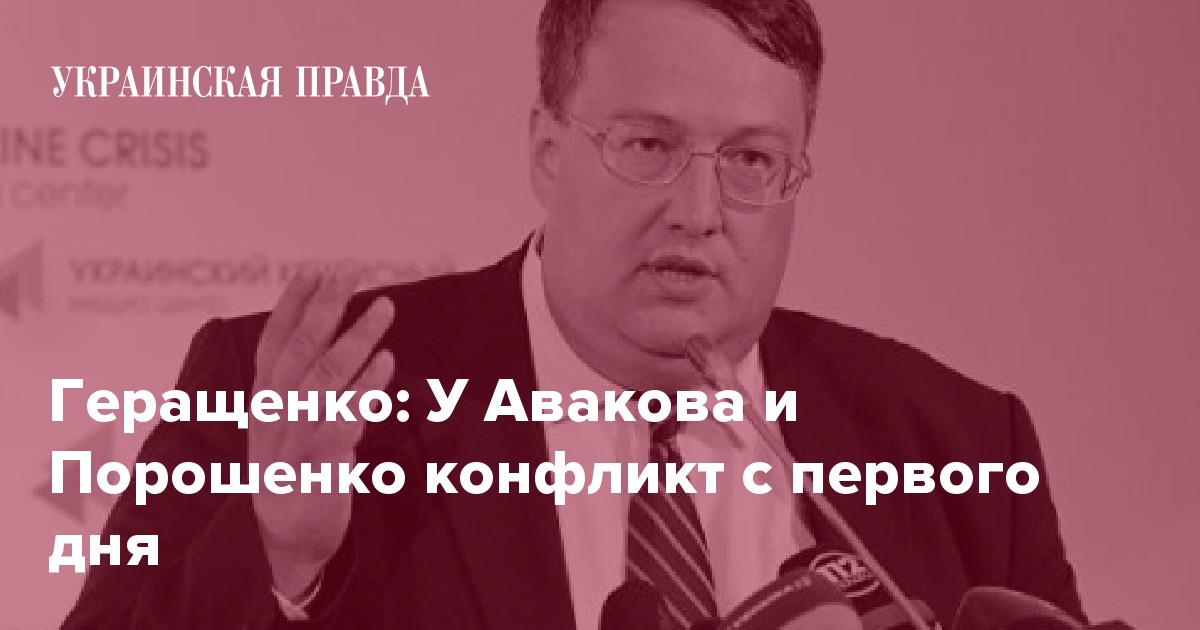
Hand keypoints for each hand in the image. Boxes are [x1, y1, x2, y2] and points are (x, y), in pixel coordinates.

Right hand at [248, 269, 394, 599]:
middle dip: (326, 304)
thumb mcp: (286, 419)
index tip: (316, 267)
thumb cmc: (294, 468)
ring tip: (384, 306)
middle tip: (350, 268)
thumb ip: (301, 377)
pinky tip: (387, 363)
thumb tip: (325, 329)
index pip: (275, 339)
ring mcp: (293, 438)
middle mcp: (274, 412)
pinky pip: (343, 420)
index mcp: (264, 397)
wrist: (285, 538)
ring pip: (323, 377)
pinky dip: (365, 389)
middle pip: (301, 348)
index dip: (294, 301)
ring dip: (356, 338)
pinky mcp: (317, 465)